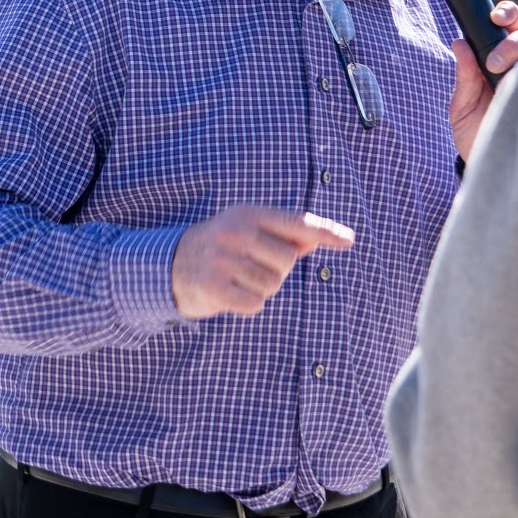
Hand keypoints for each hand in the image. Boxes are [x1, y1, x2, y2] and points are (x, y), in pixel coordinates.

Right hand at [172, 207, 354, 319]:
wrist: (168, 264)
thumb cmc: (220, 247)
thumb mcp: (248, 231)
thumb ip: (282, 236)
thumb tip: (316, 241)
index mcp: (248, 213)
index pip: (296, 222)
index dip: (325, 231)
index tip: (349, 240)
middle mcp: (236, 232)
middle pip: (287, 260)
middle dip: (276, 270)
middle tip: (249, 266)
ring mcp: (223, 258)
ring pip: (272, 285)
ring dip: (260, 288)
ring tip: (236, 278)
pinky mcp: (213, 287)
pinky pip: (255, 303)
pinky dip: (247, 304)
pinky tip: (229, 294)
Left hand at [449, 0, 517, 160]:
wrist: (490, 166)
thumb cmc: (476, 135)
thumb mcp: (462, 106)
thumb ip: (464, 75)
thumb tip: (459, 44)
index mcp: (499, 61)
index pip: (509, 27)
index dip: (506, 14)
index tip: (494, 18)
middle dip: (513, 38)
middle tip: (493, 62)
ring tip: (500, 73)